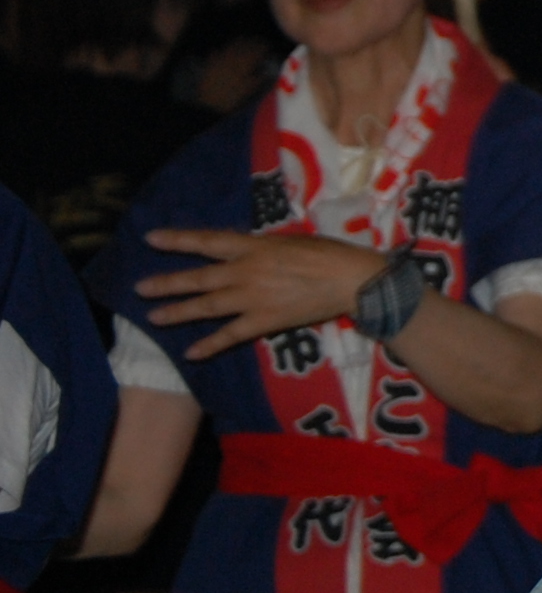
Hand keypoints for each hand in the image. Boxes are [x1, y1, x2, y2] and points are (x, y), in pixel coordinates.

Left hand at [136, 228, 385, 359]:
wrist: (350, 280)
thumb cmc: (327, 253)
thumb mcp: (291, 240)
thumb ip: (263, 248)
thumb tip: (246, 252)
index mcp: (253, 247)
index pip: (207, 241)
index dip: (178, 240)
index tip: (151, 239)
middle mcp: (245, 271)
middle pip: (198, 278)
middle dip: (166, 283)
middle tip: (140, 289)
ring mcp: (252, 298)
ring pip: (207, 306)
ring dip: (178, 312)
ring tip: (154, 318)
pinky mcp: (264, 321)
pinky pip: (230, 335)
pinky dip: (210, 344)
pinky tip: (191, 352)